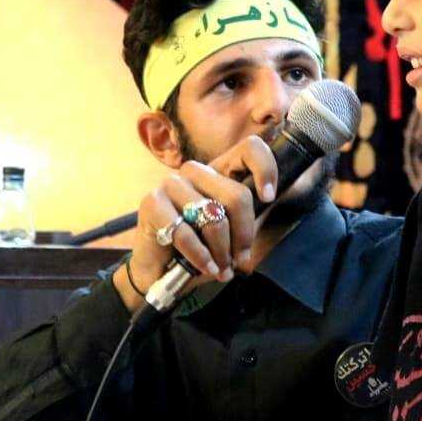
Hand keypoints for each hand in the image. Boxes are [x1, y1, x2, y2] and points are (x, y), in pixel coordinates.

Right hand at [114, 135, 277, 311]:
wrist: (158, 271)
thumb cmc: (199, 251)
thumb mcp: (231, 235)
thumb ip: (248, 219)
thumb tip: (269, 204)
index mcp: (217, 172)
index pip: (249, 149)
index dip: (265, 168)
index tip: (269, 197)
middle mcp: (194, 172)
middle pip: (237, 196)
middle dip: (243, 236)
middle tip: (240, 261)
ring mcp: (171, 184)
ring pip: (214, 217)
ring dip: (222, 251)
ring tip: (221, 270)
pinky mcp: (152, 203)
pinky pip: (186, 232)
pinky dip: (201, 256)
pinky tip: (206, 268)